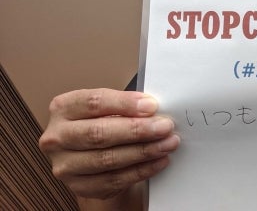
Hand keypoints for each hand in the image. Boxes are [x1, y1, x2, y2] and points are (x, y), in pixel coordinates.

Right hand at [39, 88, 179, 202]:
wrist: (89, 153)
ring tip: (167, 144)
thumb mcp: (107, 106)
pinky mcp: (78, 186)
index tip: (151, 106)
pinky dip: (140, 170)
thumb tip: (153, 109)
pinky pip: (113, 180)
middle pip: (98, 133)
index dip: (125, 104)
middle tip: (164, 127)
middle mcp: (57, 137)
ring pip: (107, 159)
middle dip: (137, 130)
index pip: (94, 102)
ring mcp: (65, 164)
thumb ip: (125, 105)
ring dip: (143, 151)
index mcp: (63, 108)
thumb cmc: (100, 122)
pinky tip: (158, 161)